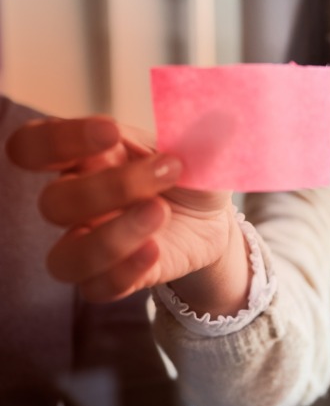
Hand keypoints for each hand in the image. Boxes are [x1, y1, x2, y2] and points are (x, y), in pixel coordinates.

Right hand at [5, 117, 249, 312]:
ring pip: (65, 257)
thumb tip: (223, 116)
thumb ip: (197, 132)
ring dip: (112, 238)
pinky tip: (156, 250)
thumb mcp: (199, 147)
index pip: (32, 147)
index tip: (110, 131)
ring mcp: (91, 243)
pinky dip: (124, 271)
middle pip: (53, 203)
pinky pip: (96, 289)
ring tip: (161, 212)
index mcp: (86, 158)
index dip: (57, 140)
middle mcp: (77, 203)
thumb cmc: (191, 174)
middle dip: (112, 187)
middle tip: (171, 169)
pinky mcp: (112, 279)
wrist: (214, 220)